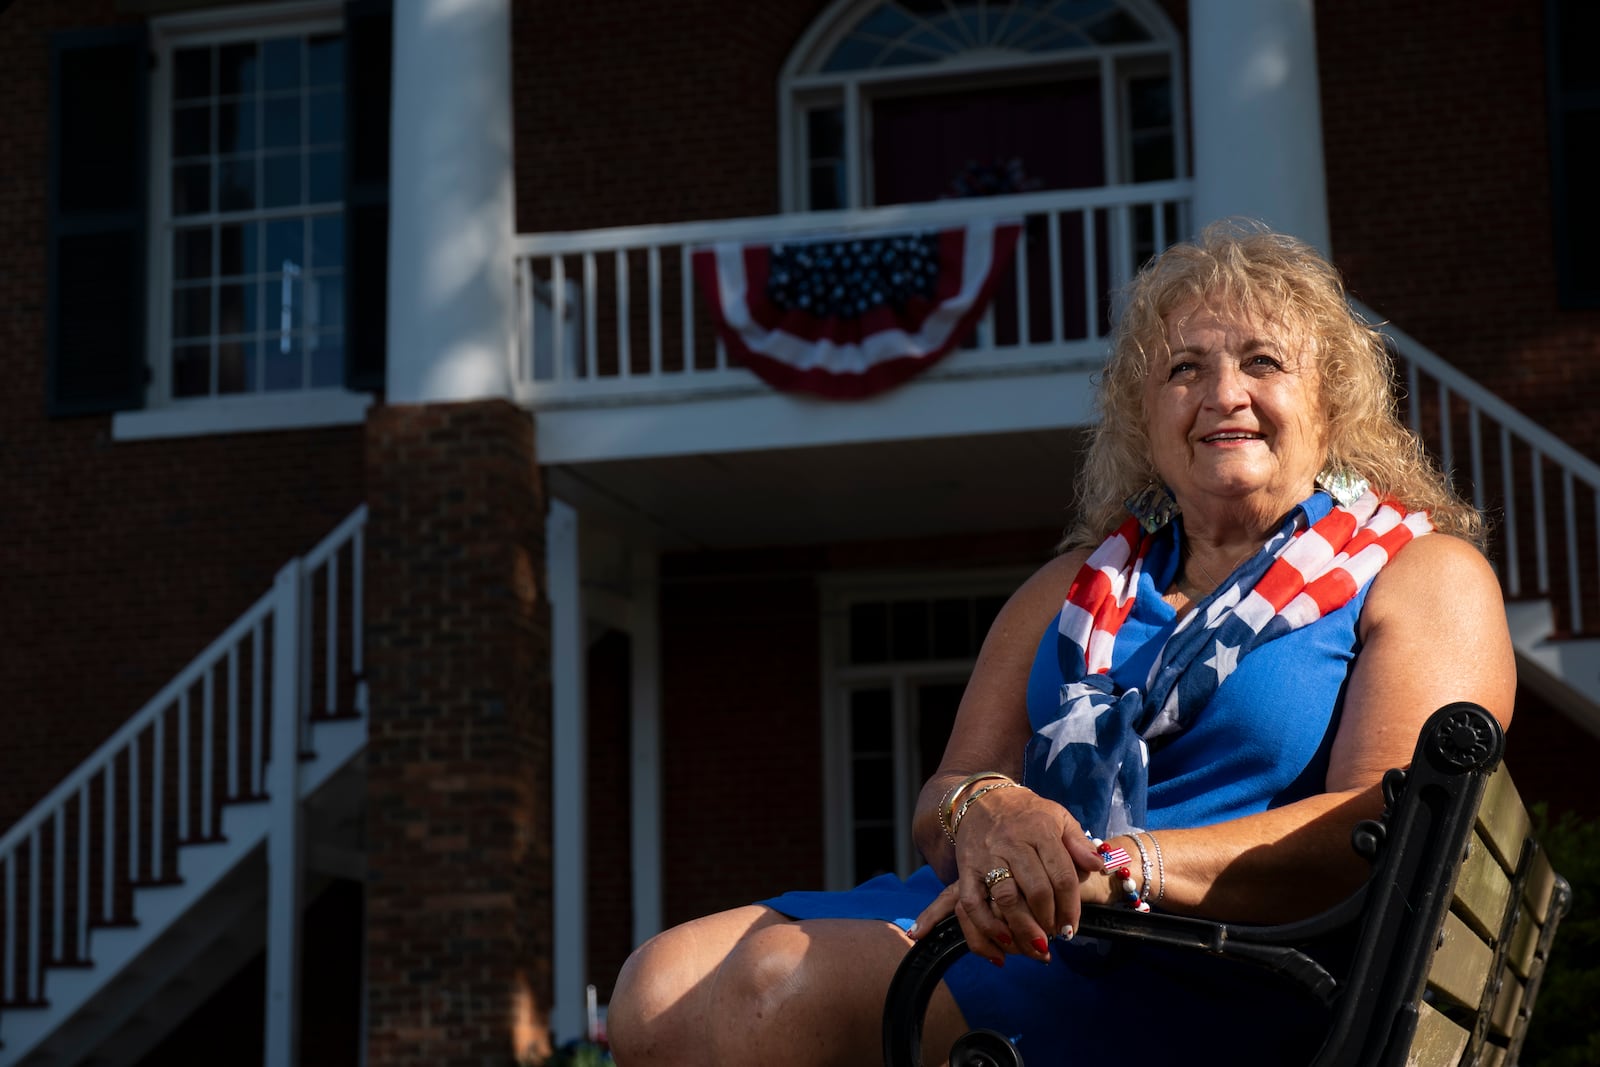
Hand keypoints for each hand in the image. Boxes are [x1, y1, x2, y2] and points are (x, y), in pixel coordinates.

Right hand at [910, 786, 1101, 963]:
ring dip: (1023, 929)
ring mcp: (987, 858)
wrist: (982, 799)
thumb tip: (1098, 866)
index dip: (1071, 906)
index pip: (1062, 875)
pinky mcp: (965, 870)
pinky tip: (1003, 942)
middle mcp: (1013, 845)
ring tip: (1037, 946)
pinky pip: (972, 903)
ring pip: (1006, 899)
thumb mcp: (1059, 818)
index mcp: (1040, 832)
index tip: (1073, 927)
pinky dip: (986, 926)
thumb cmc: (1027, 813)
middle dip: (1050, 920)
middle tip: (1057, 936)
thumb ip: (1079, 843)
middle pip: (1036, 890)